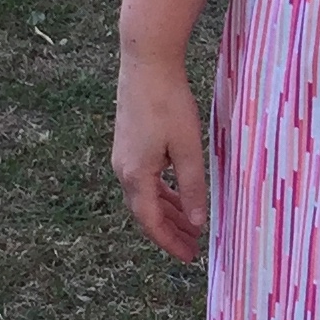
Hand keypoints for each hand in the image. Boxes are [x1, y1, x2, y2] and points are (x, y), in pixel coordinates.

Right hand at [113, 51, 208, 260]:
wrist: (146, 63)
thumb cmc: (169, 103)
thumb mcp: (188, 149)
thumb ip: (192, 187)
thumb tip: (196, 222)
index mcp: (136, 175)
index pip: (151, 222)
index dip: (170, 242)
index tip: (189, 257)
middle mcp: (124, 170)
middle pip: (146, 213)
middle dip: (169, 232)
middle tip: (192, 248)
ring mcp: (123, 157)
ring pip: (145, 196)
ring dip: (166, 212)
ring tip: (189, 226)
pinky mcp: (128, 144)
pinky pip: (144, 179)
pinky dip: (161, 192)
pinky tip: (177, 194)